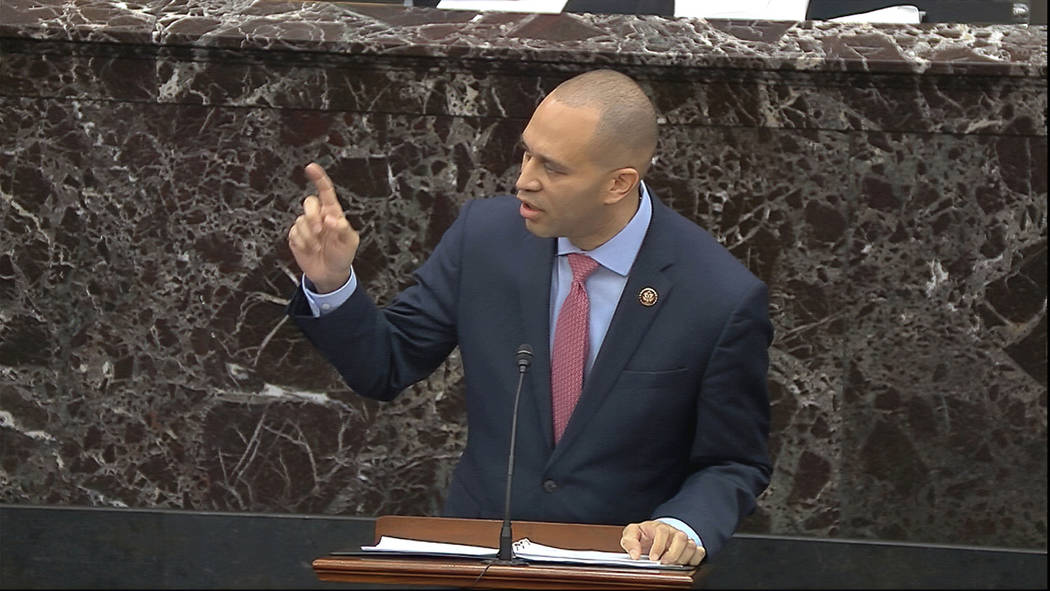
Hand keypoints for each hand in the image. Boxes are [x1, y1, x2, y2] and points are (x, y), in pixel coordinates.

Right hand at [287, 162, 359, 292]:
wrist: (330, 273)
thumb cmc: (342, 255)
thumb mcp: (350, 243)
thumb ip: (343, 229)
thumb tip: (331, 219)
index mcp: (333, 213)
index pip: (325, 192)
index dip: (318, 178)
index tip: (311, 168)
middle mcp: (319, 216)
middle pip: (309, 203)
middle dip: (312, 216)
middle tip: (320, 231)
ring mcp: (306, 226)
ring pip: (301, 221)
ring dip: (310, 236)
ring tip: (318, 248)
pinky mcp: (296, 237)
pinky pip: (294, 234)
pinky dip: (302, 243)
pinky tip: (310, 250)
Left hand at [620, 520, 704, 565]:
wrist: (653, 535)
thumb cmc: (644, 535)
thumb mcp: (632, 534)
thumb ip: (629, 542)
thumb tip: (634, 555)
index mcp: (658, 527)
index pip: (662, 531)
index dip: (659, 545)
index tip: (653, 558)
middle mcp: (673, 532)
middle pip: (681, 538)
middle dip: (673, 553)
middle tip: (664, 562)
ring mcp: (683, 540)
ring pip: (691, 546)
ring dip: (682, 558)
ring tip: (673, 564)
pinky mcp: (690, 548)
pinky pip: (700, 552)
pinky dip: (694, 559)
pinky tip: (684, 563)